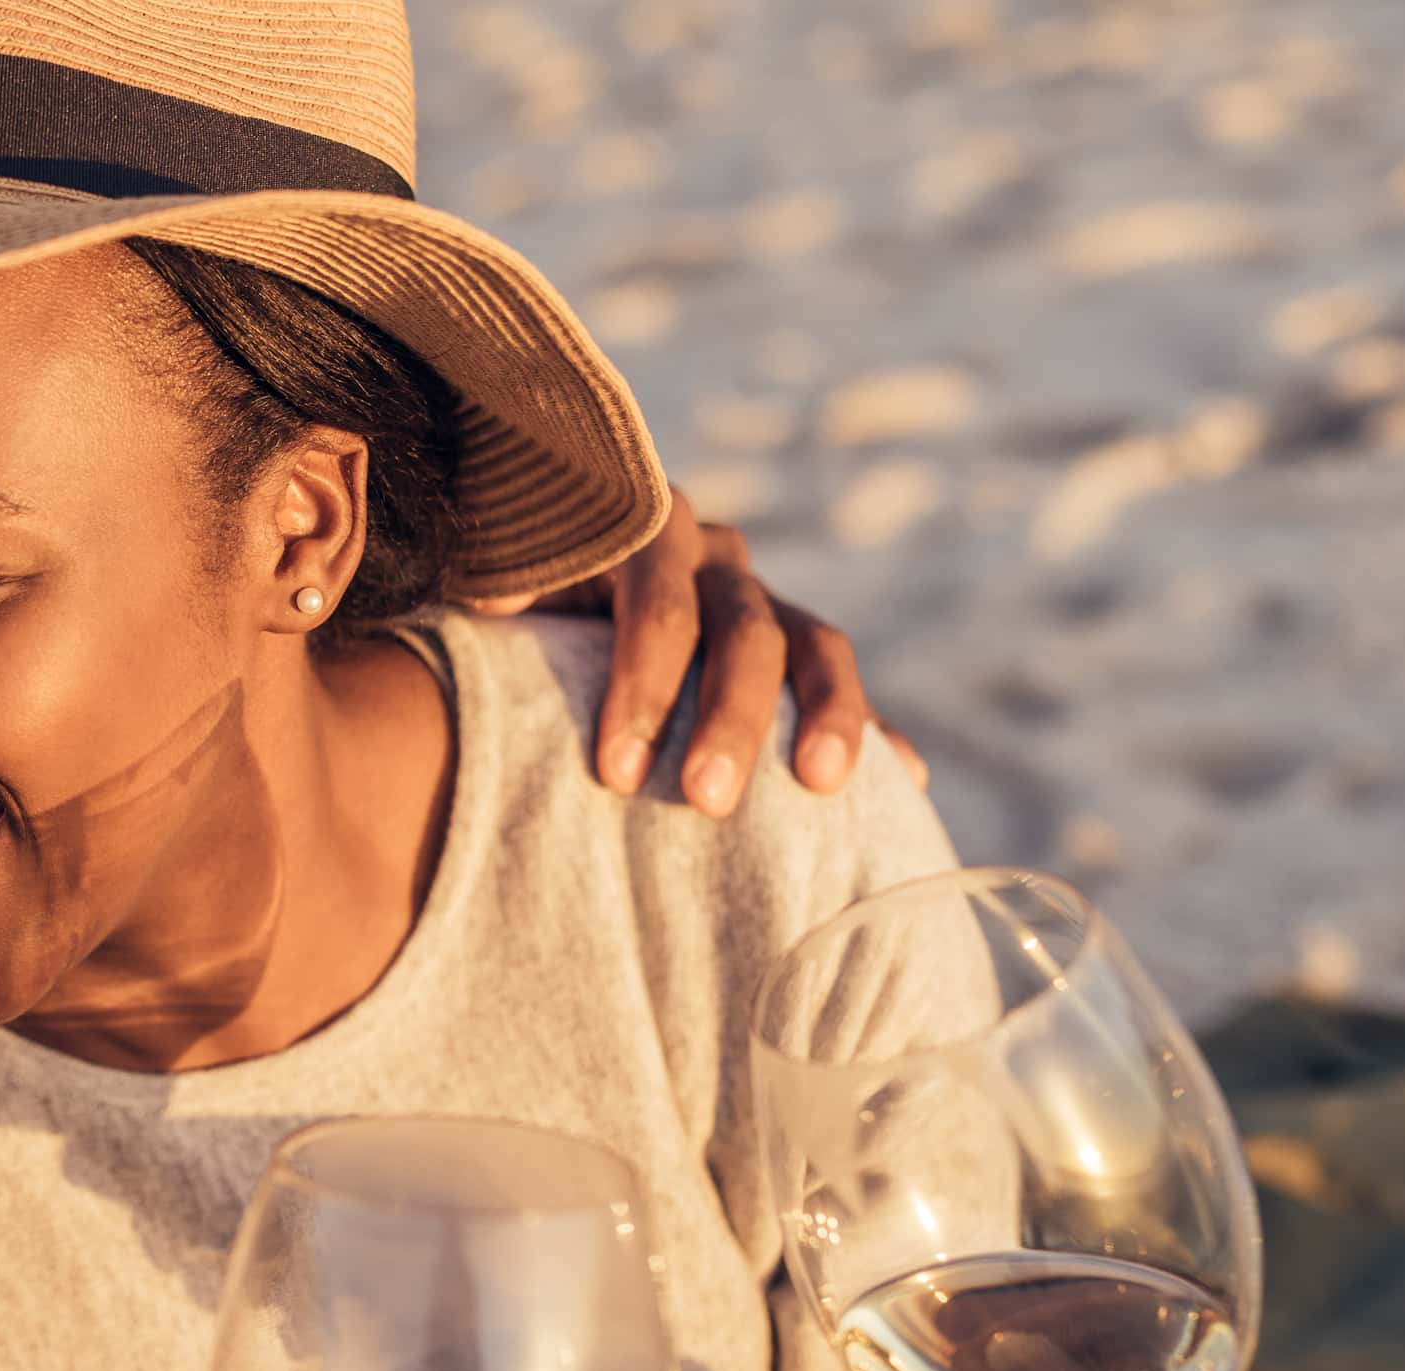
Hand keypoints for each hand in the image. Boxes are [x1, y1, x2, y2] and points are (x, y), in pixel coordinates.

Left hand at [466, 484, 927, 816]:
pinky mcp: (792, 640)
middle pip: (744, 632)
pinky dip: (872, 727)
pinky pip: (839, 682)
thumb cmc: (514, 589)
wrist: (553, 557)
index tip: (618, 774)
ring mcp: (761, 594)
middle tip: (708, 802)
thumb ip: (509, 582)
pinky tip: (905, 779)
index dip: (642, 688)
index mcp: (644, 534)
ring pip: (811, 645)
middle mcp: (714, 555)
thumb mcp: (503, 576)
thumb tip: (499, 606)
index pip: (658, 609)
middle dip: (729, 721)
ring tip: (823, 787)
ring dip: (826, 717)